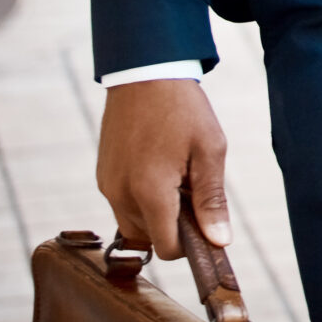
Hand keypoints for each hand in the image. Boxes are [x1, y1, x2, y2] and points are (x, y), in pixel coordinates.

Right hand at [97, 78, 230, 259]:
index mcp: (149, 191)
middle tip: (191, 185)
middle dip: (174, 224)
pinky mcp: (102, 175)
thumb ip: (212, 200)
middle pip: (150, 238)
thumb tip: (219, 241)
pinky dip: (141, 197)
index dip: (190, 243)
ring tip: (175, 173)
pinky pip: (122, 203)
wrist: (145, 72)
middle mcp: (120, 194)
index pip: (167, 248)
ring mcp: (107, 185)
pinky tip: (158, 166)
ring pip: (134, 224)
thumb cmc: (183, 108)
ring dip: (157, 212)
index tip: (205, 219)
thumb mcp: (209, 149)